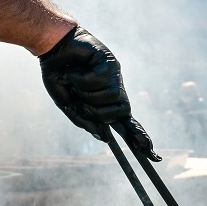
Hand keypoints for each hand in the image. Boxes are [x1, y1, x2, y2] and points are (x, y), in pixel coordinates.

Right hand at [39, 27, 157, 159]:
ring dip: (88, 94)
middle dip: (99, 111)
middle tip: (81, 99)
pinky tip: (77, 71)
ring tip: (76, 80)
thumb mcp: (68, 104)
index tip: (155, 156)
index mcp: (105, 102)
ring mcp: (114, 75)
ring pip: (112, 97)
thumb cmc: (60, 74)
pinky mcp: (111, 62)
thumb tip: (104, 136)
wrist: (51, 49)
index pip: (127, 122)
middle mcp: (114, 89)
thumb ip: (84, 120)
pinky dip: (83, 79)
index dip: (140, 137)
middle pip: (122, 113)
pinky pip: (102, 81)